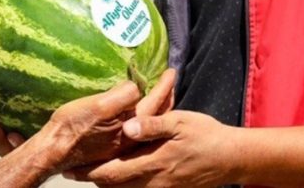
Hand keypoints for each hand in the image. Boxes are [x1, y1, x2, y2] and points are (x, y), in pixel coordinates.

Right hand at [0, 69, 173, 160]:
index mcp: (130, 126)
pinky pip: (137, 127)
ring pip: (149, 123)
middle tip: (170, 81)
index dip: (164, 86)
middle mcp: (131, 137)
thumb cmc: (72, 127)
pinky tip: (138, 111)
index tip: (171, 71)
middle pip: (157, 116)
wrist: (55, 150)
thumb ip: (120, 97)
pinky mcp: (112, 144)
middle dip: (166, 97)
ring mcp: (122, 143)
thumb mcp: (97, 106)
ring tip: (161, 94)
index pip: (155, 103)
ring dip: (157, 107)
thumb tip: (136, 85)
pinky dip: (144, 116)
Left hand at [68, 110, 238, 186]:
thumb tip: (127, 127)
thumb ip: (153, 125)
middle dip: (93, 178)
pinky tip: (120, 172)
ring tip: (91, 169)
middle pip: (114, 186)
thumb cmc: (205, 135)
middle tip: (74, 169)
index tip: (70, 168)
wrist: (232, 158)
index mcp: (153, 164)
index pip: (112, 173)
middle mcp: (153, 182)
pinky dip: (125, 184)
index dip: (89, 172)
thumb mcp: (180, 122)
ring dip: (108, 182)